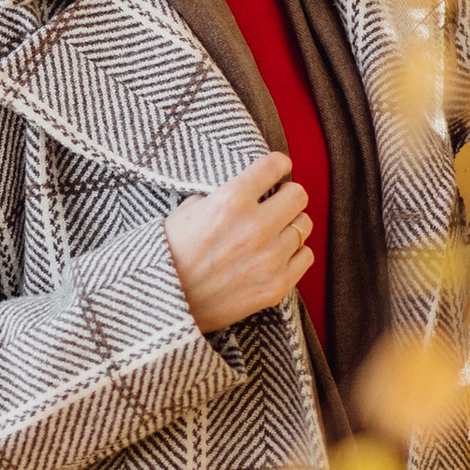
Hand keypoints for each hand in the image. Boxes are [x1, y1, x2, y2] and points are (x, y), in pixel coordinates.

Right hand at [164, 152, 312, 332]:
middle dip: (286, 196)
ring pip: (304, 226)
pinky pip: (306, 256)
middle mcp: (256, 227)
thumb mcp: (186, 212)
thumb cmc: (167, 256)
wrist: (163, 304)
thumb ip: (220, 197)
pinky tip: (278, 254)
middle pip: (298, 195)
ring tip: (274, 232)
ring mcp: (269, 258)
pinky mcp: (276, 286)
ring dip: (290, 225)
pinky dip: (295, 253)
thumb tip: (243, 193)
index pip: (275, 166)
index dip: (277, 165)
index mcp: (231, 201)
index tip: (276, 170)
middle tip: (276, 203)